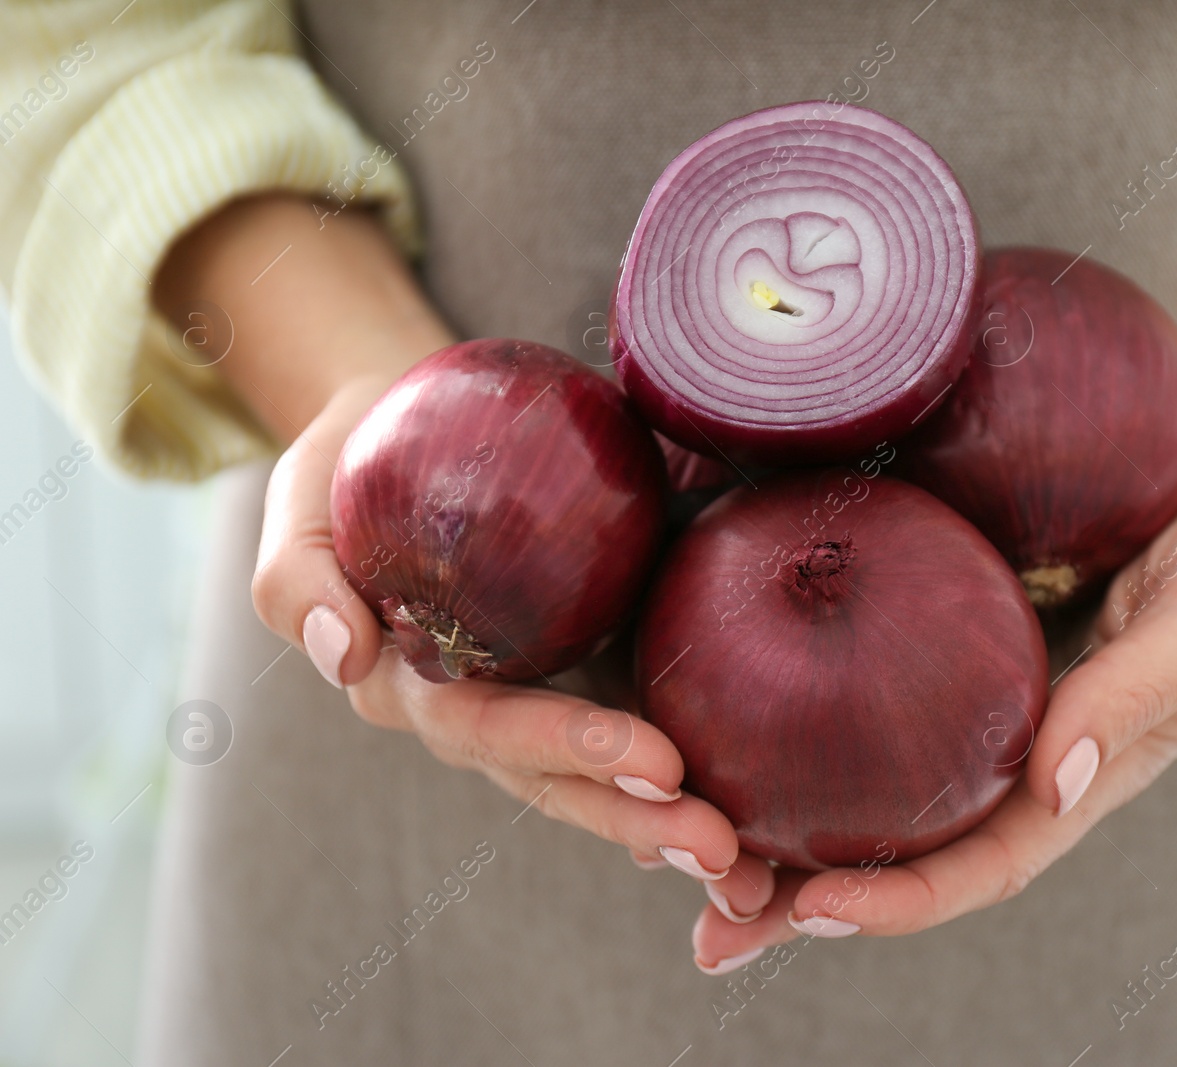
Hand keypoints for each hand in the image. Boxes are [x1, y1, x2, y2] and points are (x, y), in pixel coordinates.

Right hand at [155, 194, 748, 884]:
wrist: (404, 425)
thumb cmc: (349, 462)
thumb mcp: (299, 504)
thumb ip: (301, 582)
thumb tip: (345, 655)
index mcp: (412, 686)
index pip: (493, 729)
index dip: (570, 747)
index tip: (657, 763)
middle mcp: (483, 709)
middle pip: (561, 778)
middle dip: (638, 817)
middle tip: (721, 849)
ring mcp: (543, 692)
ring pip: (606, 775)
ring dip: (672, 821)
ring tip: (750, 864)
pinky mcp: (590, 660)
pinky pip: (642, 718)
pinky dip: (688, 778)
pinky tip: (750, 813)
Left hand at [689, 223, 1176, 969]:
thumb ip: (1135, 692)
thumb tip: (1053, 782)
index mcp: (1079, 774)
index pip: (982, 865)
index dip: (901, 902)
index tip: (811, 915)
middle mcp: (1014, 749)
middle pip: (900, 846)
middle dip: (806, 897)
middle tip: (705, 928)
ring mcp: (977, 691)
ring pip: (865, 777)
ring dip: (776, 819)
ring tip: (673, 841)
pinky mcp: (950, 622)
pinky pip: (865, 678)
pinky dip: (793, 704)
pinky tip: (718, 700)